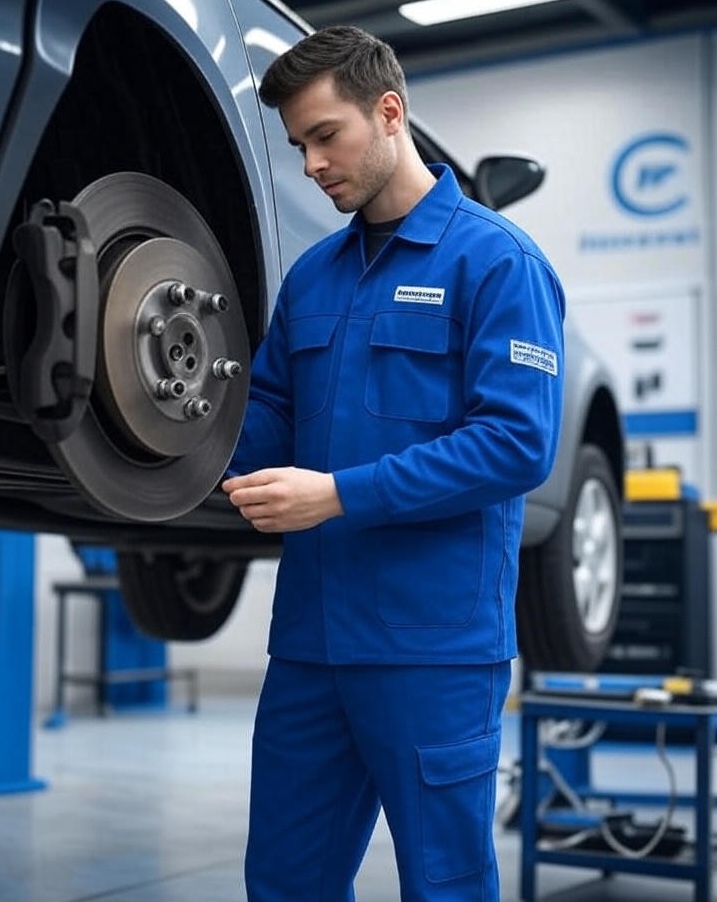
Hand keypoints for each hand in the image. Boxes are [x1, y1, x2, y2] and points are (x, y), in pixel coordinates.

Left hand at [221, 467, 342, 531]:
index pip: (242, 488)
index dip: (231, 486)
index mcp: (275, 485)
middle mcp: (276, 501)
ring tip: (261, 502)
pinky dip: (258, 519)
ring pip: (249, 516)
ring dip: (249, 509)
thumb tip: (233, 484)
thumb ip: (257, 478)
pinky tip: (268, 512)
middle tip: (249, 493)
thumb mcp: (283, 472)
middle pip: (241, 503)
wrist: (329, 496)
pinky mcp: (283, 527)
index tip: (228, 486)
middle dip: (240, 498)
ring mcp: (279, 516)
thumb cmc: (308, 482)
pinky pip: (260, 526)